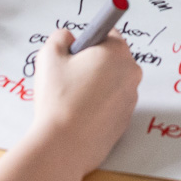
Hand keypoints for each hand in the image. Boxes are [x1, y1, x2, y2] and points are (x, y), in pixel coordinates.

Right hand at [27, 27, 141, 176]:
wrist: (64, 145)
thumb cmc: (59, 98)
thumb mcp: (49, 57)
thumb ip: (59, 38)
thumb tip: (67, 38)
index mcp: (117, 53)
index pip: (109, 34)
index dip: (88, 42)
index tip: (75, 54)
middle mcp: (131, 74)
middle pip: (112, 59)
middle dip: (92, 65)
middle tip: (68, 78)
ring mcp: (131, 99)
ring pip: (111, 83)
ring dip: (95, 86)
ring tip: (71, 100)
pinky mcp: (125, 121)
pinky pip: (111, 105)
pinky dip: (98, 107)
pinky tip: (79, 115)